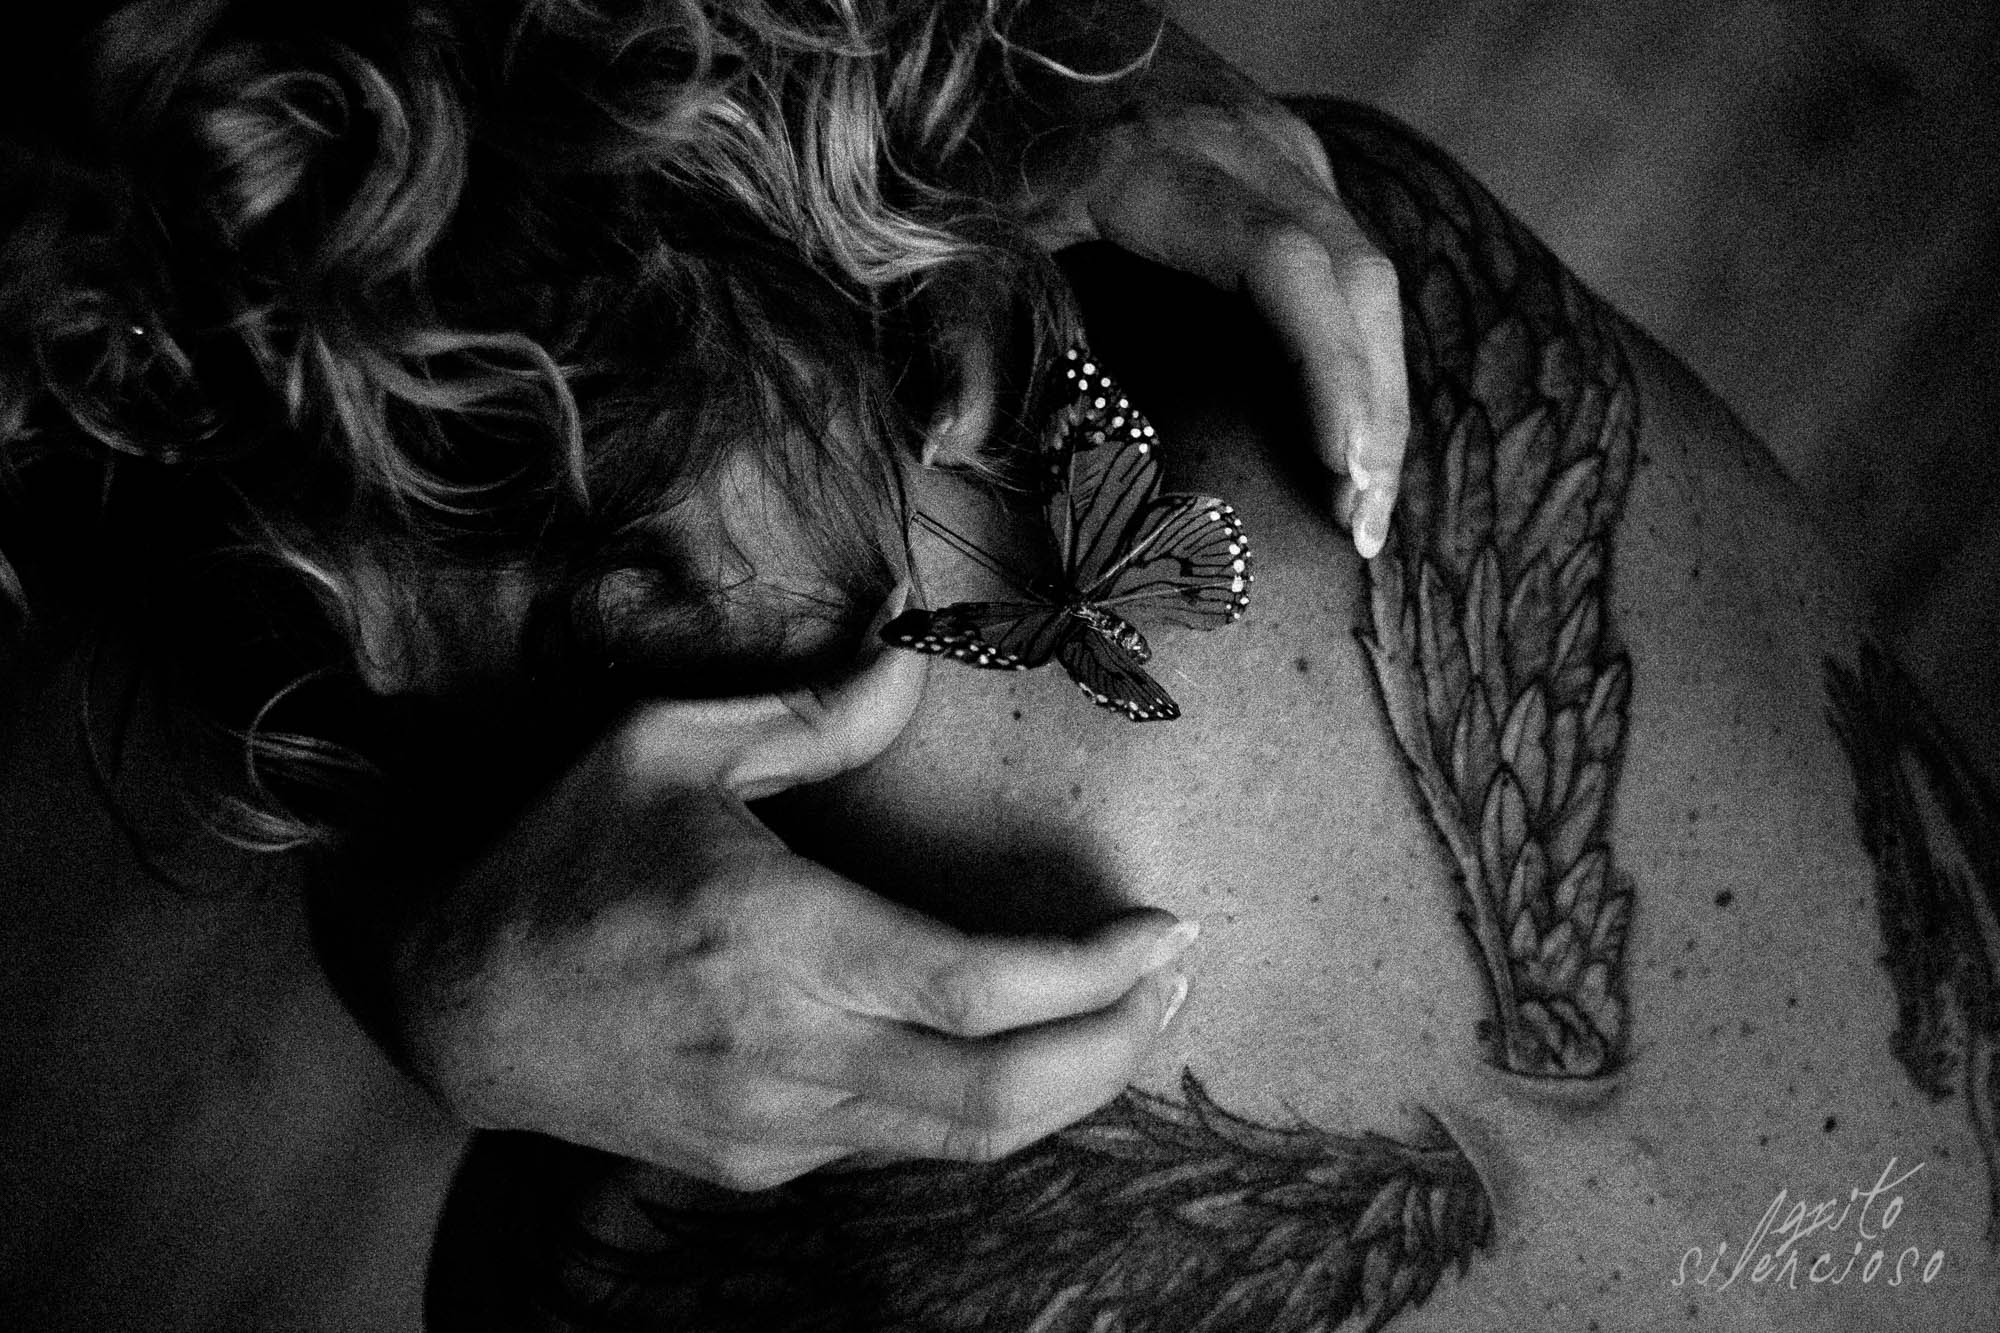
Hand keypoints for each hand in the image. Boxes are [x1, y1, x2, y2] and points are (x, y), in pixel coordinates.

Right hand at [390, 627, 1196, 1190]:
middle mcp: (787, 1050)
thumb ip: (809, 716)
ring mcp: (774, 1127)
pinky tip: (1016, 1047)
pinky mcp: (758, 1165)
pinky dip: (982, 1103)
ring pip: (964, 1140)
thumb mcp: (667, 746)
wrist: (455, 1004)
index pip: (982, 988)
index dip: (1097, 974)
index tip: (1167, 930)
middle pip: (1002, 1094)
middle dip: (1117, 1047)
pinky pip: (902, 1144)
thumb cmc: (561, 857)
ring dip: (1069, 1087)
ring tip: (1129, 1017)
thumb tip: (912, 658)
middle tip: (1177, 982)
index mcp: (777, 937)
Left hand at [981, 6, 1408, 556]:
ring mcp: (1276, 146)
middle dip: (1373, 407)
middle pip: (1355, 278)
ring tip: (1367, 501)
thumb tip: (946, 444)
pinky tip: (1349, 429)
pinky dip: (1358, 349)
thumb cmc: (981, 125)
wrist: (1012, 23)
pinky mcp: (1285, 163)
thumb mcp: (950, 222)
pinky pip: (1348, 260)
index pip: (1284, 267)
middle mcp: (1245, 144)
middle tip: (1363, 524)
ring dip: (1378, 387)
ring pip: (1368, 271)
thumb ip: (953, 327)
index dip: (1327, 368)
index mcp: (1164, 162)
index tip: (1339, 465)